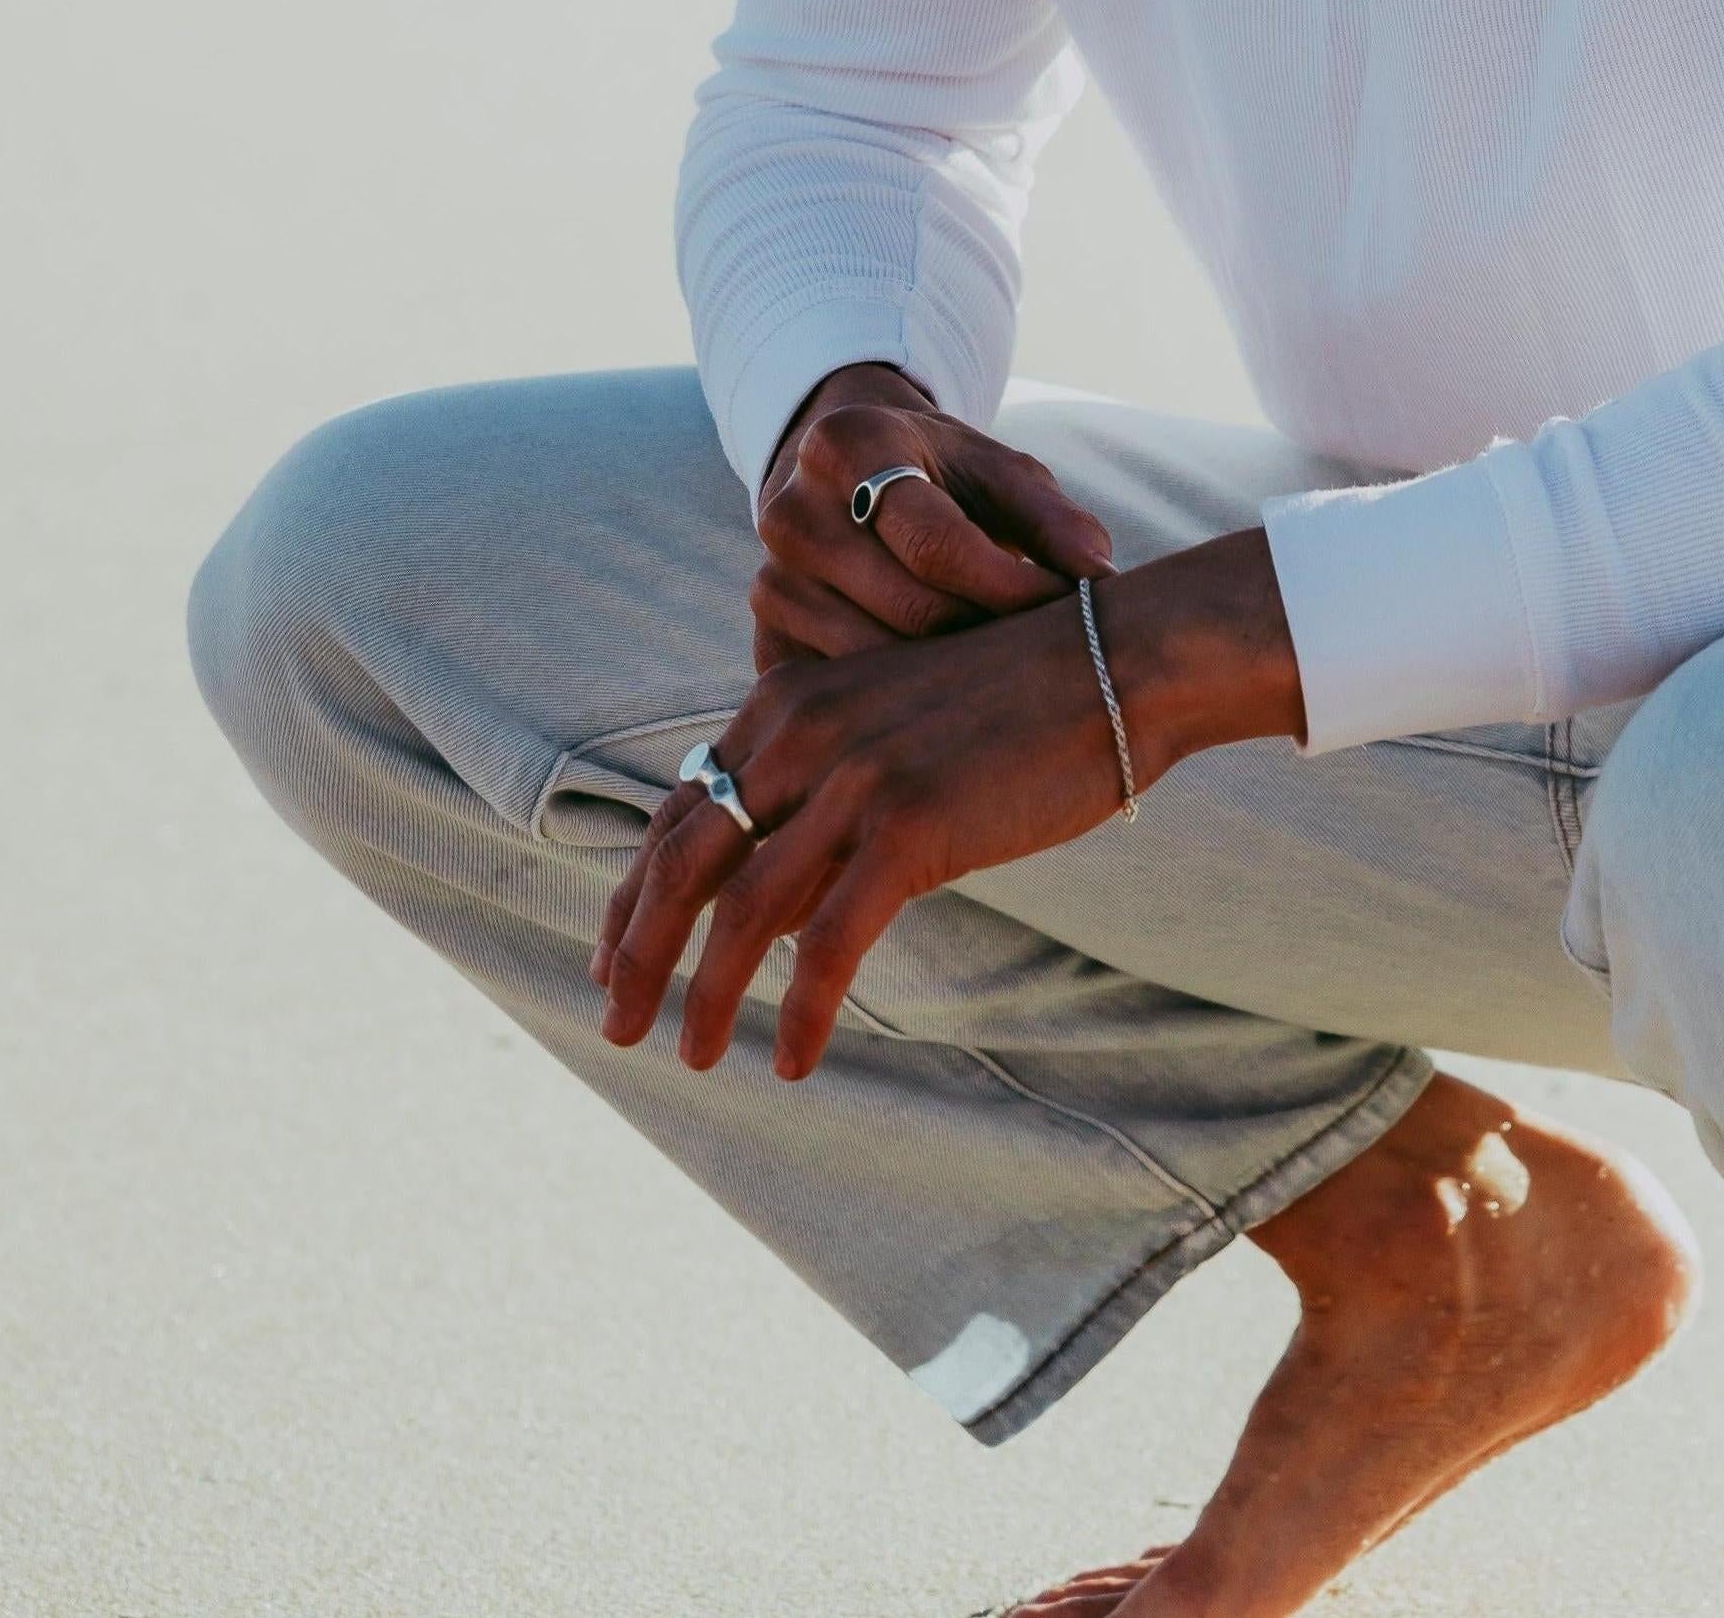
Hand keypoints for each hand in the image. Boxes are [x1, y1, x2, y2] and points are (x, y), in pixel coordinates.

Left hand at [589, 601, 1131, 1077]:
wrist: (1113, 664)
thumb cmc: (1016, 700)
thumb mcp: (890, 722)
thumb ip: (823, 789)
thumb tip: (775, 899)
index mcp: (787, 703)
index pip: (680, 810)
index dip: (633, 894)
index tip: (609, 958)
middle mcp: (803, 733)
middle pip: (685, 862)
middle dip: (637, 953)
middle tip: (616, 1026)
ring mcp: (855, 779)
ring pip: (744, 911)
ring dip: (707, 996)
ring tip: (696, 1057)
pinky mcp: (911, 826)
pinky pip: (832, 944)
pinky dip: (801, 1011)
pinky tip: (792, 1060)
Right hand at [751, 363, 1112, 670]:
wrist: (852, 474)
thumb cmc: (944, 474)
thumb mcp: (999, 471)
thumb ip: (1052, 517)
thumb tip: (1099, 579)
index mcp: (850, 445)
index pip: (936, 541)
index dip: (1011, 586)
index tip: (1067, 607)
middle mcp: (791, 511)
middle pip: (908, 609)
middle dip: (989, 638)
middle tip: (1046, 654)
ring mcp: (770, 582)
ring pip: (876, 664)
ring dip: (950, 683)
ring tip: (1006, 678)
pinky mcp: (766, 640)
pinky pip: (842, 698)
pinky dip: (899, 708)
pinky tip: (949, 703)